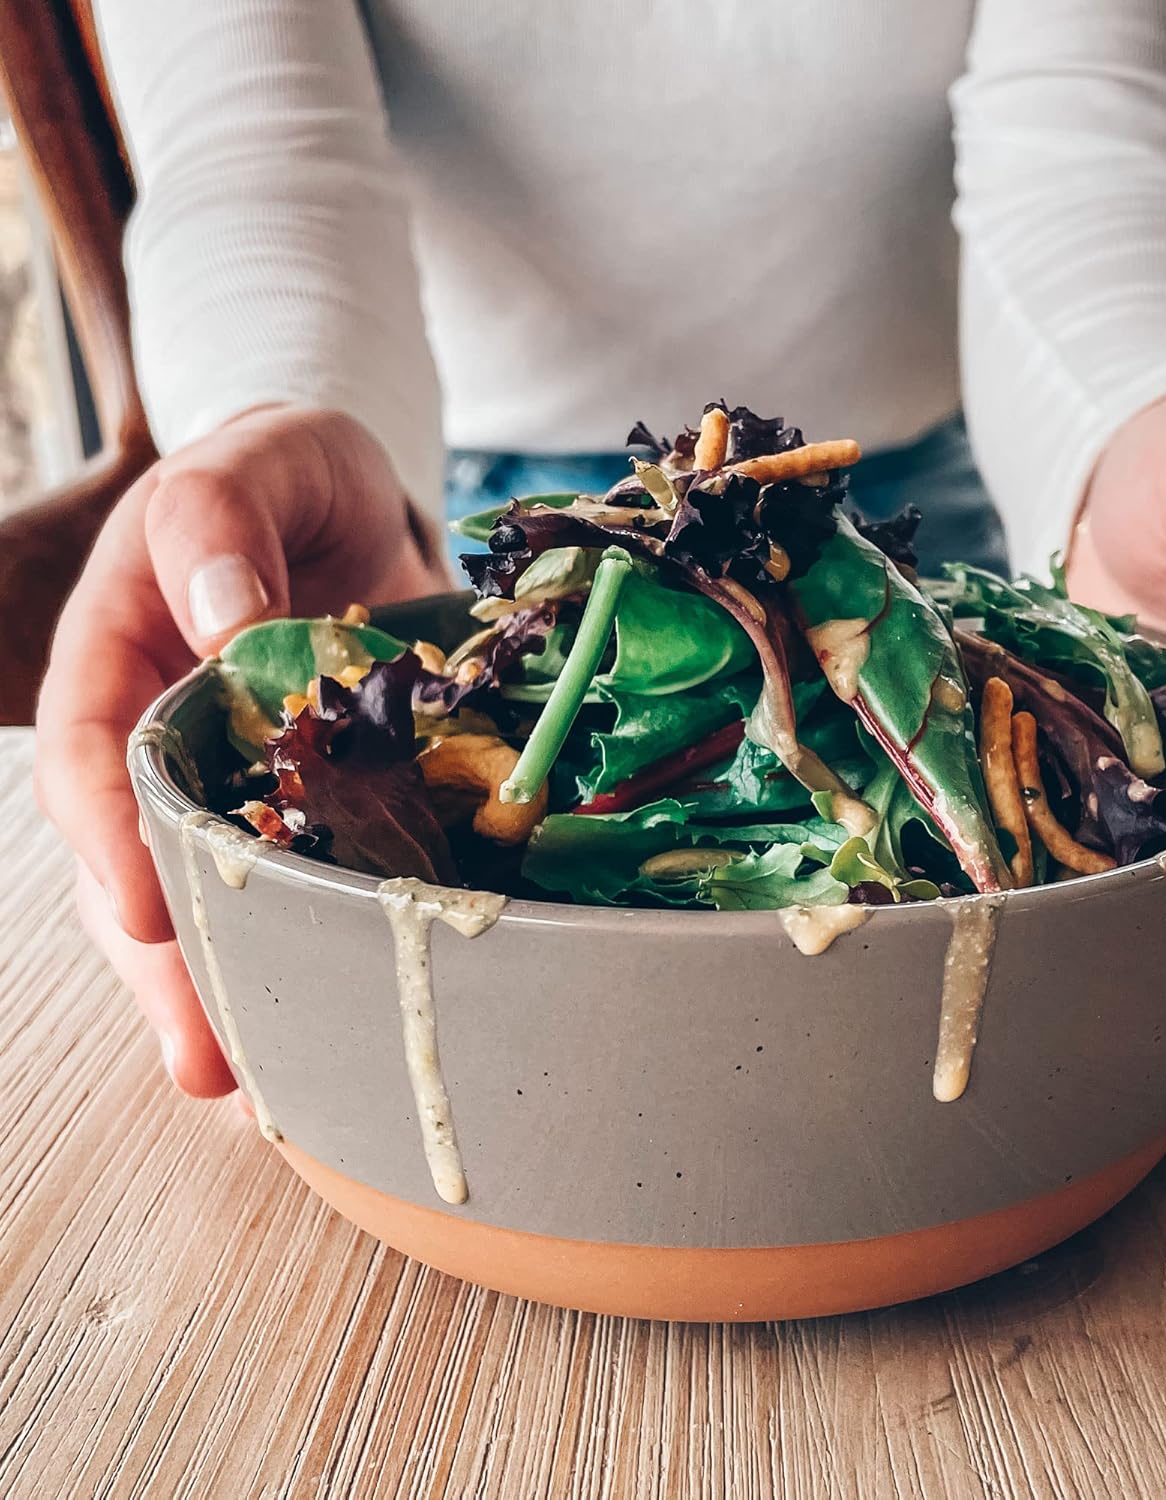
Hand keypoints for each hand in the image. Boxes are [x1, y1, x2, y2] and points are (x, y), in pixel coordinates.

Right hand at [34, 407, 448, 1095]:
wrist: (351, 498)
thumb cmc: (286, 470)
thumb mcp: (253, 461)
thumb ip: (220, 521)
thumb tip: (229, 614)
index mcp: (119, 657)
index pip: (93, 760)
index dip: (109, 840)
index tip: (138, 915)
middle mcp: (163, 737)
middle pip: (141, 865)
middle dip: (167, 970)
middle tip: (208, 1067)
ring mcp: (235, 780)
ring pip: (209, 901)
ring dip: (234, 995)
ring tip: (270, 1095)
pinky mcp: (313, 803)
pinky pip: (298, 886)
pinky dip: (314, 954)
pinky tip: (340, 1032)